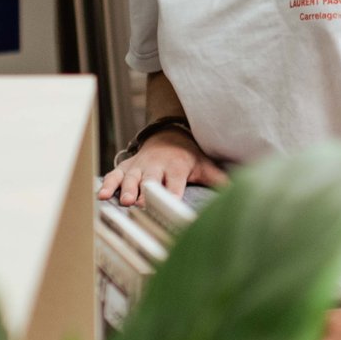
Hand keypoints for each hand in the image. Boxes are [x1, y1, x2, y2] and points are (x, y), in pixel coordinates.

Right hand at [98, 128, 227, 205]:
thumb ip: (219, 180)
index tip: (171, 203)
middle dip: (145, 191)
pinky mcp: (127, 167)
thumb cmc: (188, 157)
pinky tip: (102, 195)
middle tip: (139, 204)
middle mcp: (156, 166)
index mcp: (176, 167)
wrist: (168, 136)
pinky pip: (115, 174)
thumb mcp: (205, 165)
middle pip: (150, 180)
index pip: (175, 181)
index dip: (172, 192)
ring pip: (131, 178)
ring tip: (124, 201)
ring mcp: (140, 166)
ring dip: (126, 189)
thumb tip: (239, 191)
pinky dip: (108, 184)